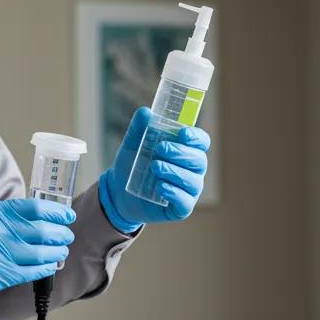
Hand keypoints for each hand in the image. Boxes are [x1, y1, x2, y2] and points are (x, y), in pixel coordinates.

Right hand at [0, 198, 74, 310]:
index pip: (35, 208)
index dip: (56, 212)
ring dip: (55, 253)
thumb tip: (32, 222)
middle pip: (42, 231)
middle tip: (67, 237)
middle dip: (60, 234)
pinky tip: (48, 268)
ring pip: (40, 253)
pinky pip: (28, 272)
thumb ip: (1, 218)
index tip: (67, 215)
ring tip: (61, 253)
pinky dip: (43, 270)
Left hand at [99, 107, 210, 230]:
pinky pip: (185, 202)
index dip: (196, 137)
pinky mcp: (180, 208)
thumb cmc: (132, 165)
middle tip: (160, 149)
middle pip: (199, 160)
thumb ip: (139, 128)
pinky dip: (174, 193)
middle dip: (181, 153)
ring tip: (154, 168)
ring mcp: (188, 190)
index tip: (182, 133)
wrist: (118, 193)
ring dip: (175, 172)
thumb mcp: (132, 145)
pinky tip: (160, 187)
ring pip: (193, 181)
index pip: (201, 142)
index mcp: (186, 150)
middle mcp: (192, 170)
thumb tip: (145, 112)